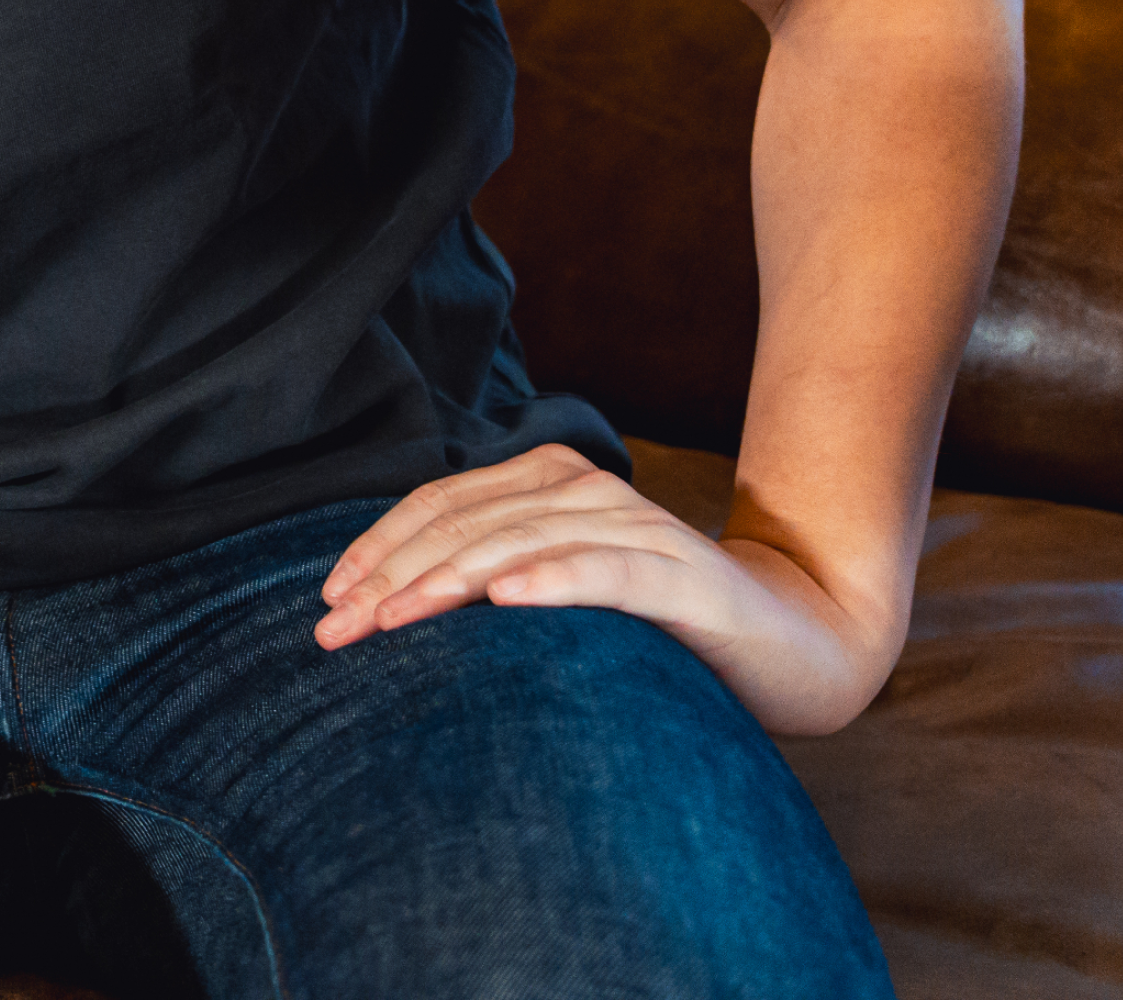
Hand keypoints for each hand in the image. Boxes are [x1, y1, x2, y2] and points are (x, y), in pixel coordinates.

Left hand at [314, 444, 901, 734]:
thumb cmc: (659, 625)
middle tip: (335, 633)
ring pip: (517, 543)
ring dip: (446, 580)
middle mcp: (582, 486)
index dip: (377, 546)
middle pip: (462, 525)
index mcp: (545, 479)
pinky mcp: (680, 574)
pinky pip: (605, 570)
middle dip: (390, 577)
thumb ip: (495, 575)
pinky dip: (553, 579)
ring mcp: (632, 524)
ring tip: (392, 619)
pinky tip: (507, 599)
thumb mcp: (562, 589)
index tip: (327, 601)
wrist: (795, 641)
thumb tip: (390, 606)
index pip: (439, 504)